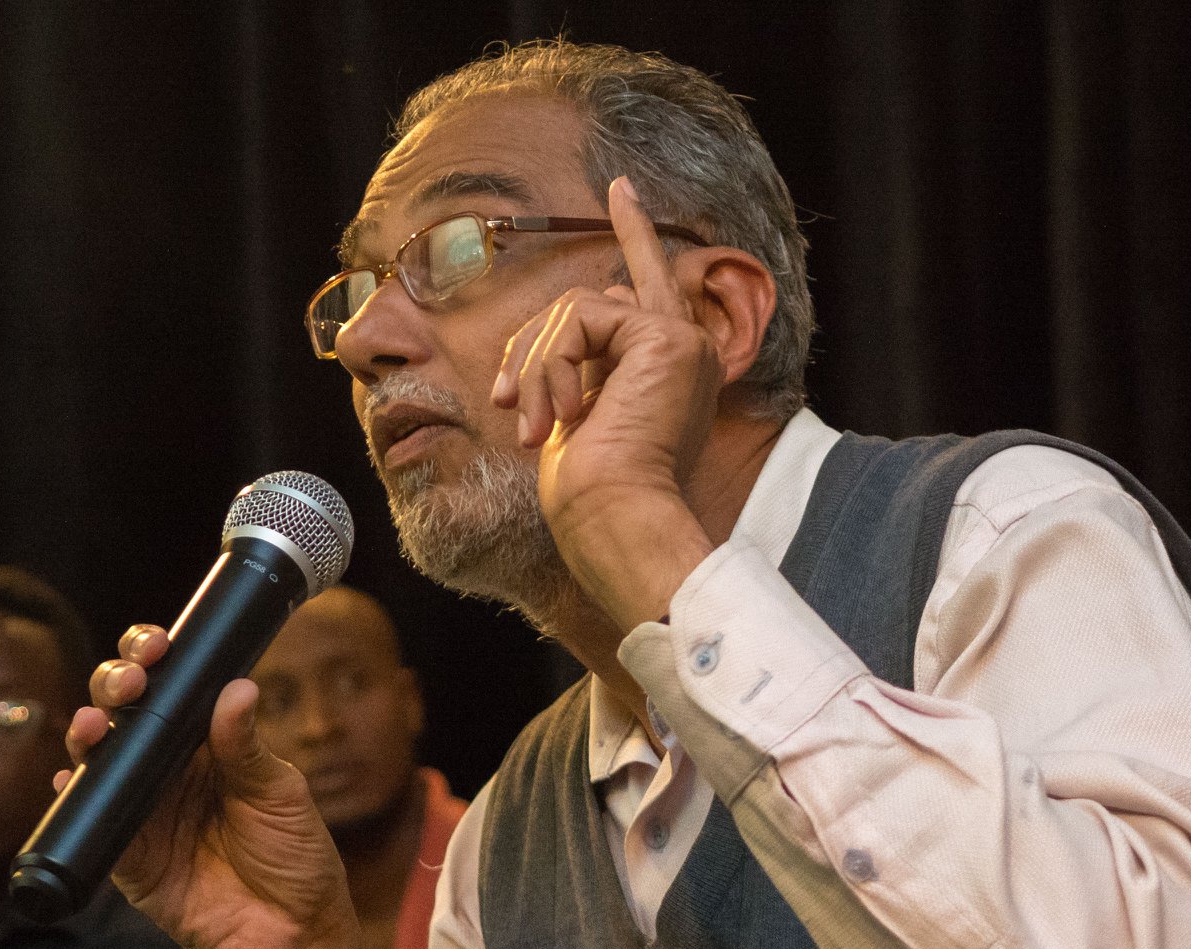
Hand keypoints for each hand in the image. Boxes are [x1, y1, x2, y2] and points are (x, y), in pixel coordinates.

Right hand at [63, 624, 364, 948]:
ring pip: (101, 758)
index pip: (172, 687)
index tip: (155, 646)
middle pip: (125, 712)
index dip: (154, 660)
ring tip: (92, 724)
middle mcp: (170, 769)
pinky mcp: (128, 856)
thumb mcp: (281, 794)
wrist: (293, 938)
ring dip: (87, 732)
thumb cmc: (296, 858)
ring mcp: (145, 810)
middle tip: (128, 684)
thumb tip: (236, 689)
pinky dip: (74, 797)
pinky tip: (71, 777)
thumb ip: (249, 748)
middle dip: (115, 685)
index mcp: (209, 743)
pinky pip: (90, 821)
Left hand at [493, 175, 758, 626]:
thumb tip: (574, 319)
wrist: (613, 519)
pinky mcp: (665, 337)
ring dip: (536, 365)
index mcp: (669, 371)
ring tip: (535, 425)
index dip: (634, 231)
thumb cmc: (588, 494)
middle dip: (532, 348)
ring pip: (576, 308)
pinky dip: (553, 364)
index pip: (646, 285)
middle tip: (505, 402)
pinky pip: (581, 317)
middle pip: (588, 302)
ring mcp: (681, 341)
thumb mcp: (576, 417)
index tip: (618, 187)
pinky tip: (560, 414)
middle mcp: (686, 350)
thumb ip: (581, 365)